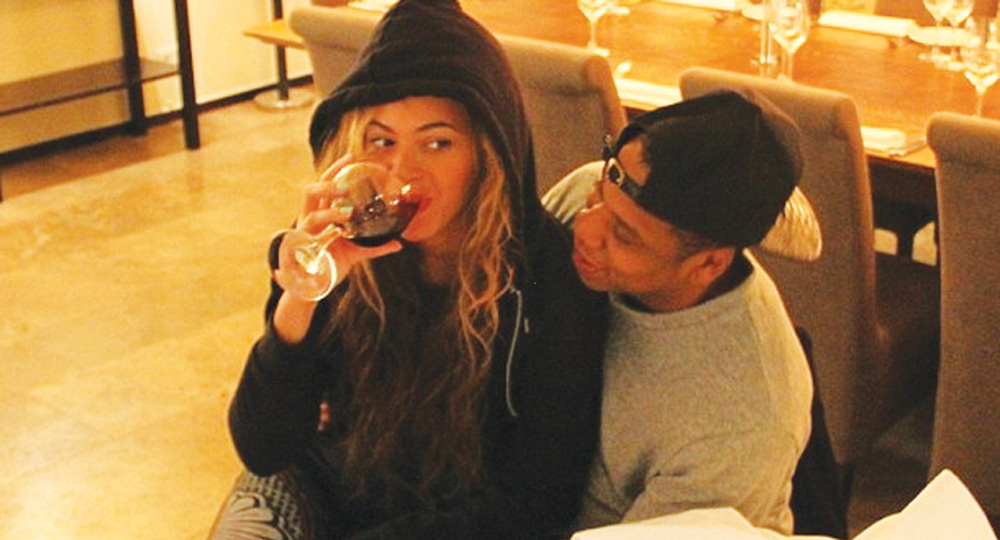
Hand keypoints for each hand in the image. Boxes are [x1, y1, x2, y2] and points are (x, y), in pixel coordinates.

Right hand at [293, 155, 403, 283]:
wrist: (313, 285)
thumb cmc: (331, 263)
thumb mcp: (355, 252)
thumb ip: (376, 246)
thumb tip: (399, 243)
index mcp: (321, 213)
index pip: (325, 185)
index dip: (336, 170)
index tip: (351, 157)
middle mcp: (309, 219)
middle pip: (311, 193)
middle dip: (326, 186)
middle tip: (345, 186)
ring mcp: (305, 234)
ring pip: (311, 215)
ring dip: (328, 212)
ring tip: (345, 213)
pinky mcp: (303, 250)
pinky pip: (310, 241)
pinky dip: (321, 238)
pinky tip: (333, 236)